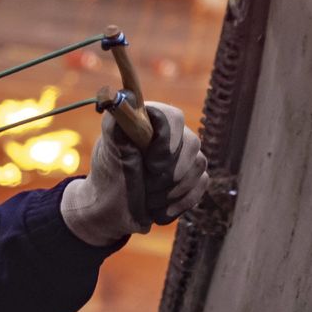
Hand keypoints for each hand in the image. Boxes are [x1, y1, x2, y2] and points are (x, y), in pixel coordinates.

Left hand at [60, 102, 207, 245]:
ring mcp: (185, 154)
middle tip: (145, 186)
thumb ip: (116, 127)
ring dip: (171, 191)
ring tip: (147, 199)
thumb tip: (119, 98)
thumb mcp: (109, 154)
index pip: (173, 118)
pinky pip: (202, 183)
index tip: (151, 165)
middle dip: (167, 174)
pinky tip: (158, 209)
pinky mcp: (194, 174)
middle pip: (192, 144)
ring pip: (199, 165)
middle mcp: (170, 133)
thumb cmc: (109, 179)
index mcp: (148, 120)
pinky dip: (180, 202)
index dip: (166, 143)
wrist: (113, 213)